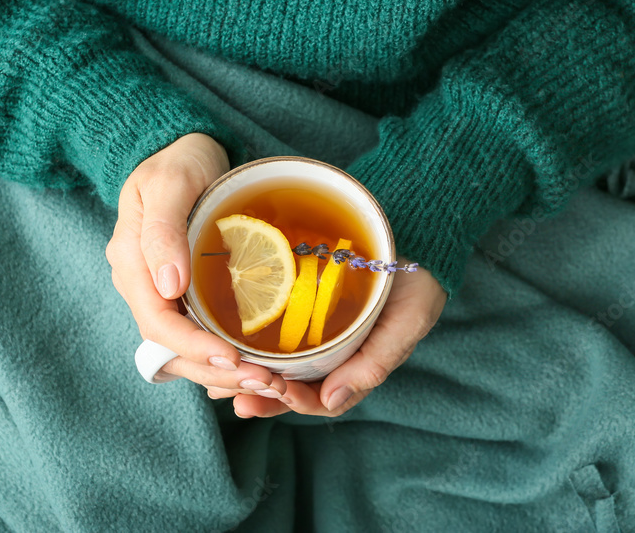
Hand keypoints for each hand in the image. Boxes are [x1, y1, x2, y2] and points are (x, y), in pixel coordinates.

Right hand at [106, 133, 289, 396]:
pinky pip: (196, 337)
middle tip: (261, 383)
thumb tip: (168, 286)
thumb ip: (163, 231)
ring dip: (220, 374)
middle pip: (169, 348)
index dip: (192, 347)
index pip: (156, 321)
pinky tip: (253, 368)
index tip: (231, 360)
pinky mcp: (182, 295)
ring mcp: (160, 292)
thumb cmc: (178, 161)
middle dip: (212, 371)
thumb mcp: (170, 182)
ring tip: (265, 384)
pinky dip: (222, 358)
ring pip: (182, 351)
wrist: (184, 151)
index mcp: (131, 261)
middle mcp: (142, 284)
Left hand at [205, 258, 446, 416]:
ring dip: (248, 374)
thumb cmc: (417, 279)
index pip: (322, 399)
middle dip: (261, 395)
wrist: (416, 232)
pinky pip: (272, 326)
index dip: (294, 402)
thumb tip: (331, 400)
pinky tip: (222, 338)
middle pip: (292, 387)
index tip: (274, 393)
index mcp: (357, 365)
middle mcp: (333, 353)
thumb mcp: (407, 321)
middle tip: (230, 395)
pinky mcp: (301, 300)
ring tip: (216, 381)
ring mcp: (316, 329)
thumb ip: (376, 362)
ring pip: (277, 362)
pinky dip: (248, 338)